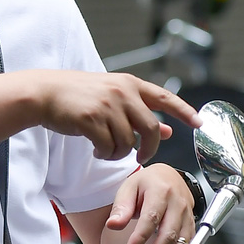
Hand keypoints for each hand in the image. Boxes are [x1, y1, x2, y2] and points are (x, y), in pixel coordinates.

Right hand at [24, 71, 199, 162]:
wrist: (44, 93)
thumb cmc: (78, 96)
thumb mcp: (113, 97)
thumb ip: (139, 112)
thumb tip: (168, 130)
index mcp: (130, 84)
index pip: (165, 98)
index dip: (184, 111)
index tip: (200, 123)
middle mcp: (122, 91)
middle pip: (150, 128)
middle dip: (149, 149)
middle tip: (141, 159)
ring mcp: (107, 105)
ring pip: (128, 142)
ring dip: (119, 153)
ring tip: (107, 150)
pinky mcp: (91, 119)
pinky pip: (109, 147)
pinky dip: (105, 154)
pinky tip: (96, 150)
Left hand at [104, 165, 197, 243]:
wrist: (168, 177)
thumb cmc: (147, 183)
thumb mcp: (129, 187)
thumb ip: (121, 207)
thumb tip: (112, 225)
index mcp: (161, 191)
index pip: (151, 218)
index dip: (141, 238)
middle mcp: (178, 204)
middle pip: (168, 236)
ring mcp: (188, 216)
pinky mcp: (191, 227)